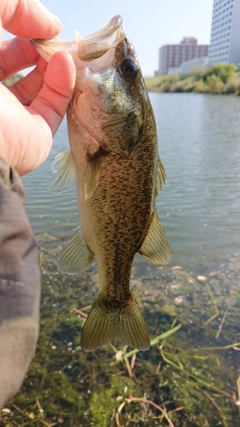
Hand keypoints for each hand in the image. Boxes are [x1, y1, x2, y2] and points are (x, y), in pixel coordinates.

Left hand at [0, 0, 75, 175]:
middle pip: (19, 63)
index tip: (38, 22)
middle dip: (39, 45)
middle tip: (52, 35)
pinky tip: (66, 65)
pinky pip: (55, 106)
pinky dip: (65, 83)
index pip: (0, 45)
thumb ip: (10, 6)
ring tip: (63, 49)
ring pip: (41, 85)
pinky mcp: (35, 134)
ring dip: (55, 63)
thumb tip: (48, 23)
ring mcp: (14, 115)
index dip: (19, 27)